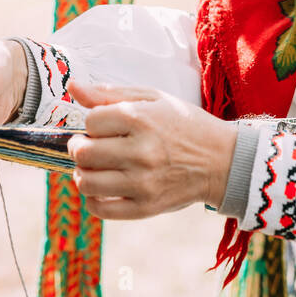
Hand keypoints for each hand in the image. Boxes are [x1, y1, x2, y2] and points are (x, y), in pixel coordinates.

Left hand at [67, 80, 237, 218]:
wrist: (222, 160)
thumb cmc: (185, 124)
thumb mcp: (153, 98)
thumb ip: (111, 93)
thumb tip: (73, 87)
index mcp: (141, 119)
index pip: (90, 122)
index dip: (91, 123)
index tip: (103, 125)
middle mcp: (141, 152)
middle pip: (83, 152)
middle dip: (79, 147)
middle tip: (89, 145)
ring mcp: (143, 183)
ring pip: (87, 182)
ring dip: (83, 173)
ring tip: (95, 167)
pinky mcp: (146, 207)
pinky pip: (101, 209)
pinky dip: (92, 200)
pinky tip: (101, 188)